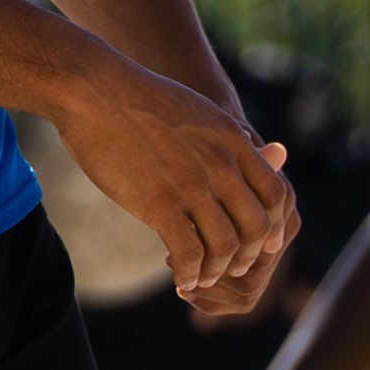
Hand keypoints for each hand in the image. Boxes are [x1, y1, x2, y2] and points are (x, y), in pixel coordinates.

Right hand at [61, 52, 294, 313]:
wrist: (93, 90)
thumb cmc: (138, 96)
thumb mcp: (198, 109)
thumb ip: (228, 136)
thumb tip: (251, 147)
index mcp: (233, 141)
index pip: (276, 194)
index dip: (274, 226)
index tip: (261, 243)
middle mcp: (221, 165)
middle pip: (257, 227)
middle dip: (248, 255)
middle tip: (231, 267)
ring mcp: (192, 185)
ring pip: (226, 246)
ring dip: (217, 270)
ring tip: (202, 277)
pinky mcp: (159, 203)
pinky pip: (189, 253)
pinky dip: (189, 274)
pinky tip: (180, 279)